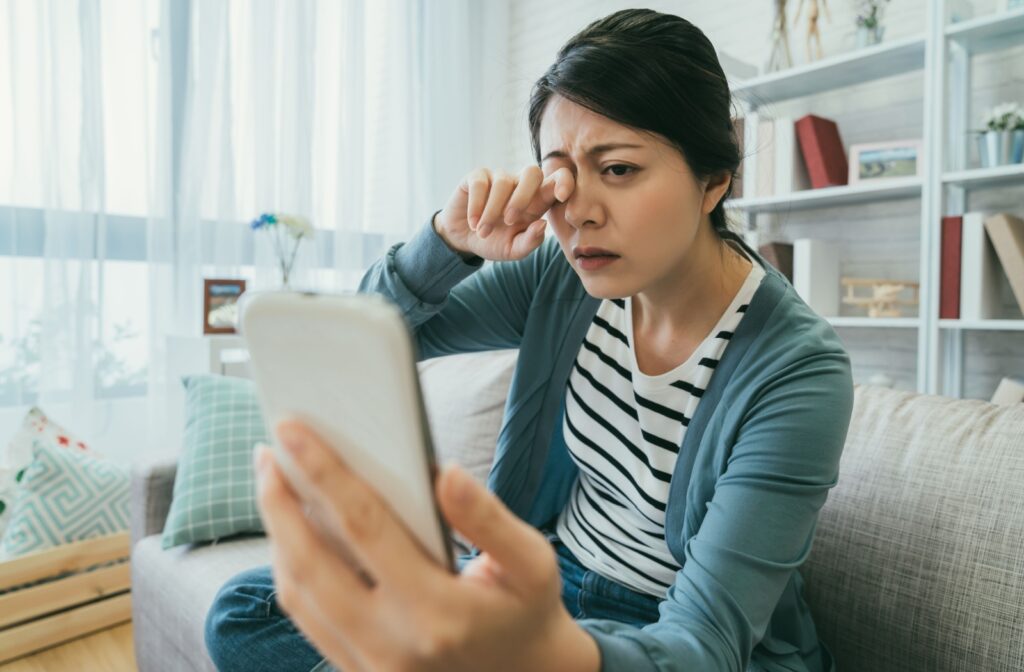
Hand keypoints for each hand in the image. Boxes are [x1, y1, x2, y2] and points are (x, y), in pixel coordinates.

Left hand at [254, 420, 599, 671]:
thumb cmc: (525, 611)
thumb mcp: (532, 563)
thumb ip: (488, 518)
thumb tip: (443, 472)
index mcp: (438, 612)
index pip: (365, 528)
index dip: (324, 473)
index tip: (292, 430)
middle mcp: (393, 645)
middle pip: (311, 565)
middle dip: (278, 504)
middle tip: (266, 453)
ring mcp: (370, 666)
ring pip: (298, 596)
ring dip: (277, 537)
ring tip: (273, 486)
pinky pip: (306, 619)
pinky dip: (290, 571)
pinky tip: (292, 536)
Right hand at [433, 165, 574, 261]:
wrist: (463, 239)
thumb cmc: (494, 242)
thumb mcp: (514, 250)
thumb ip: (530, 241)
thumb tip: (542, 224)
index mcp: (537, 201)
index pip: (557, 181)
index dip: (565, 182)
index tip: (563, 196)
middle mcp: (519, 185)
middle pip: (532, 172)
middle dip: (522, 197)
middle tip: (510, 221)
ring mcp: (498, 178)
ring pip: (503, 183)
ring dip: (493, 212)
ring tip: (484, 232)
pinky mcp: (477, 177)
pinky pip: (480, 184)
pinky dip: (476, 206)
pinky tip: (473, 223)